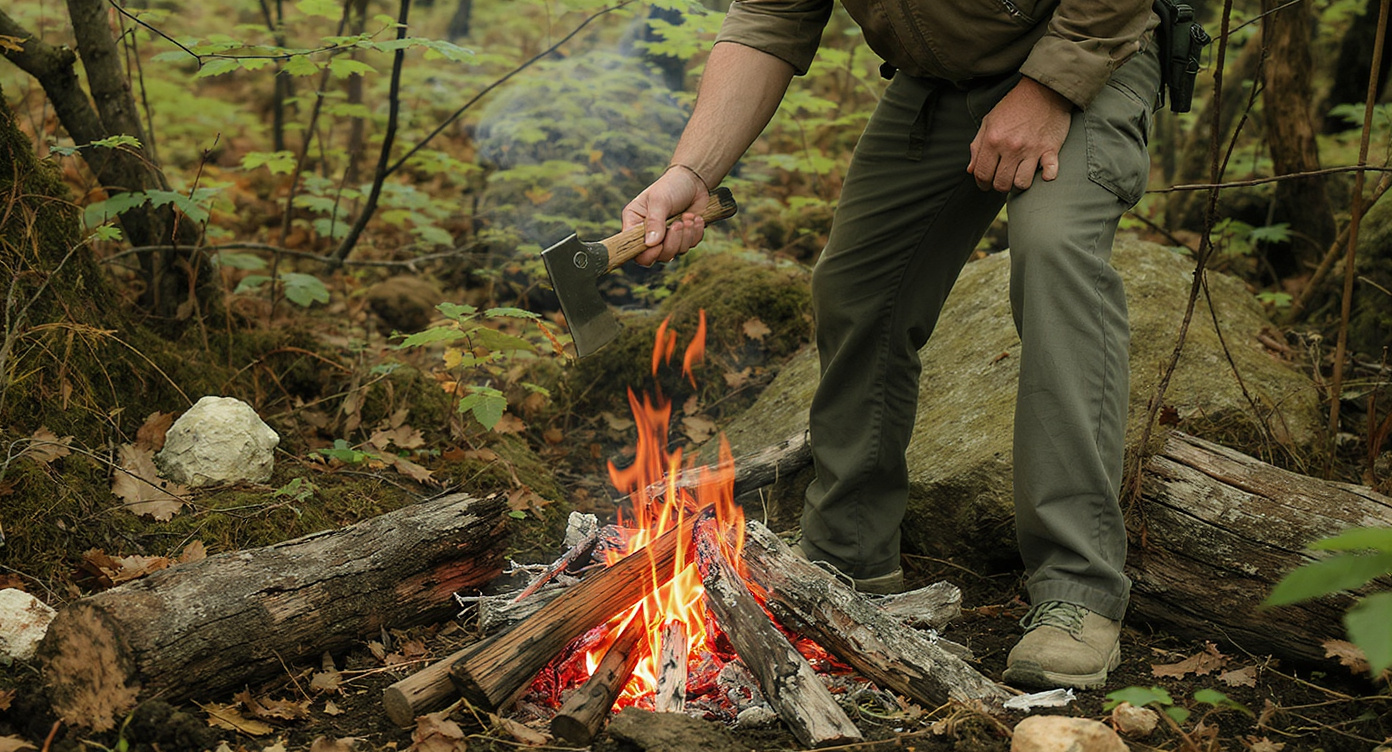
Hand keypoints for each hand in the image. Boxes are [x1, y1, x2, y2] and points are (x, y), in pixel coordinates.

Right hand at [621, 166, 709, 265]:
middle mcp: (649, 234)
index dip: (646, 253)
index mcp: (635, 223)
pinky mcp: (683, 238)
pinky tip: (695, 218)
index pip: (634, 249)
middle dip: (672, 242)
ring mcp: (667, 238)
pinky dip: (695, 233)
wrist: (693, 181)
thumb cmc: (670, 186)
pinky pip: (690, 246)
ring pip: (675, 252)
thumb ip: (654, 222)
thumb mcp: (659, 200)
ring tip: (688, 217)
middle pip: (657, 256)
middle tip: (678, 224)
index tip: (658, 244)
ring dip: (685, 236)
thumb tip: (650, 244)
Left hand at [968, 77, 1072, 192]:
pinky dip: (1047, 176)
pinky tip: (1043, 172)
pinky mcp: (1050, 149)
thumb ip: (977, 146)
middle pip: (1001, 184)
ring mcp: (1031, 149)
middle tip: (1002, 180)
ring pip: (1022, 184)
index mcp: (993, 140)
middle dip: (999, 186)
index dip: (982, 183)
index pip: (982, 174)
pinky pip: (1049, 172)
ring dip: (1019, 183)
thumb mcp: (989, 121)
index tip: (986, 184)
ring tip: (1019, 175)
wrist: (1043, 89)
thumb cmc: (1013, 106)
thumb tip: (971, 170)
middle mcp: (1011, 147)